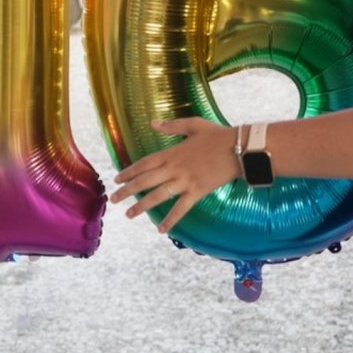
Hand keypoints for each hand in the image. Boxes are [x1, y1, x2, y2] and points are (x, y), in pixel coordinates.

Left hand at [110, 117, 239, 233]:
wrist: (238, 148)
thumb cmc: (216, 135)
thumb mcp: (192, 125)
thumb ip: (171, 126)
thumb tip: (153, 123)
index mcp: (172, 152)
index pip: (144, 164)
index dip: (129, 172)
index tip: (116, 179)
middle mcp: (174, 168)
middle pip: (146, 181)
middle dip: (127, 191)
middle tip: (113, 199)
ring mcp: (185, 181)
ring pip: (158, 196)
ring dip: (142, 206)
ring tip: (129, 214)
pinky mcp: (197, 192)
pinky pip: (181, 208)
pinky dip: (171, 219)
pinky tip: (162, 230)